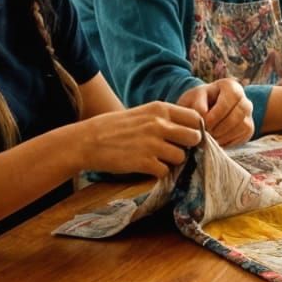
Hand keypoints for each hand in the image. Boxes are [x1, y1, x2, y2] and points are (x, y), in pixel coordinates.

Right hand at [81, 102, 203, 176]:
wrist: (86, 141)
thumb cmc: (114, 128)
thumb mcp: (142, 114)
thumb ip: (164, 119)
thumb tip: (190, 130)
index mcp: (159, 109)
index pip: (195, 118)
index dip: (195, 129)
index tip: (187, 137)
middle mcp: (159, 124)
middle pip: (194, 138)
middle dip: (188, 147)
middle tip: (175, 150)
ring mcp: (152, 143)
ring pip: (181, 157)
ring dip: (172, 161)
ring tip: (157, 159)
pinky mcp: (144, 162)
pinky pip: (164, 171)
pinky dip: (158, 173)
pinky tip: (147, 167)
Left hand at [176, 79, 253, 146]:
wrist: (203, 111)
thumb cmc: (198, 102)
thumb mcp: (193, 99)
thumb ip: (197, 105)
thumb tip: (204, 117)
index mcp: (231, 86)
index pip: (231, 99)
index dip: (217, 114)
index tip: (204, 123)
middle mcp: (244, 100)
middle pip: (238, 114)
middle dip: (220, 127)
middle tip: (206, 134)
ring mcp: (248, 115)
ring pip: (243, 126)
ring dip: (225, 135)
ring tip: (210, 138)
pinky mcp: (249, 129)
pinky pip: (244, 137)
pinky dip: (229, 141)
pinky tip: (217, 141)